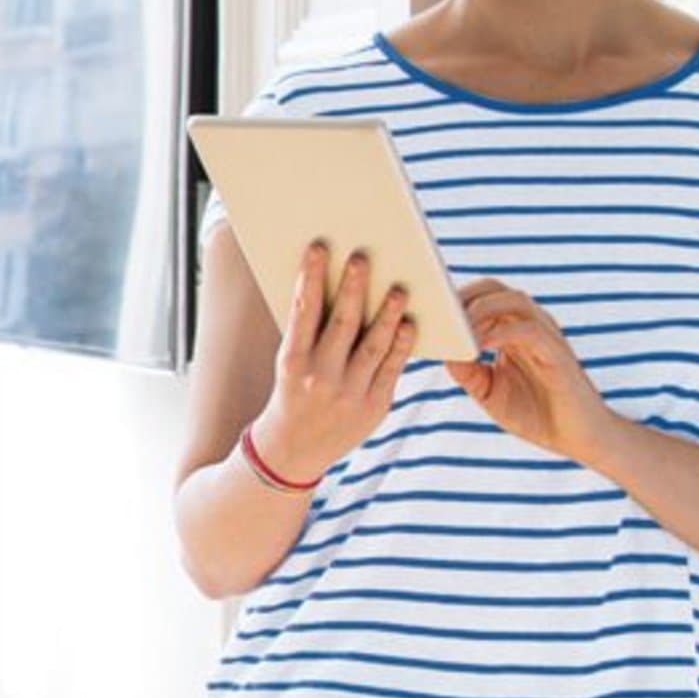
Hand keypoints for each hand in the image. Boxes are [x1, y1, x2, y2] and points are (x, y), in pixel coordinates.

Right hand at [251, 244, 415, 481]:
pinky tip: (409, 322)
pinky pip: (392, 369)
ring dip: (387, 313)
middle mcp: (319, 378)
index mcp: (292, 361)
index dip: (311, 276)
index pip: (302, 311)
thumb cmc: (292, 392)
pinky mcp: (374, 407)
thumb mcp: (289, 362)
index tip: (318, 247)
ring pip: (373, 345)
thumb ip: (308, 329)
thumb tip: (331, 281)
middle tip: (363, 257)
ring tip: (399, 287)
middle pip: (342, 323)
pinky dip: (401, 344)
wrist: (293, 450)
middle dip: (353, 287)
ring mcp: (349, 394)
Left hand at [444, 279, 623, 464]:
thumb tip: (444, 352)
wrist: (578, 438)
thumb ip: (468, 372)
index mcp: (513, 330)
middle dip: (463, 295)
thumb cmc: (536, 413)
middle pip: (495, 288)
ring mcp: (546, 335)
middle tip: (438, 312)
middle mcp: (531, 325)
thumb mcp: (490, 393)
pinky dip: (501, 332)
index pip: (483, 296)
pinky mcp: (558, 353)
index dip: (455, 296)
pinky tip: (479, 345)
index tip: (427, 305)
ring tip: (456, 327)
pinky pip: (529, 330)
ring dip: (481, 309)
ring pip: (514, 300)